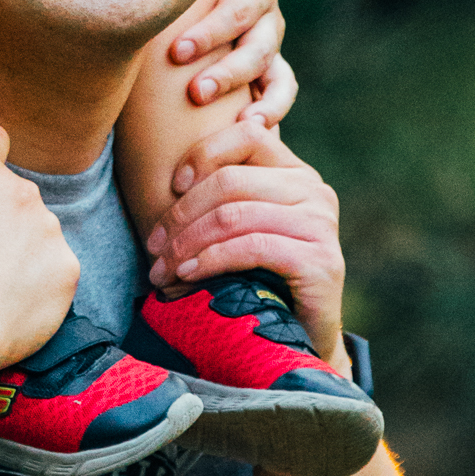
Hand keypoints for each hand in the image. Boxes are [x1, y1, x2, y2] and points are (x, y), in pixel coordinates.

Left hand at [145, 117, 347, 361]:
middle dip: (181, 215)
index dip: (204, 153)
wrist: (301, 341)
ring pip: (234, 215)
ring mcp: (321, 225)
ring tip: (162, 270)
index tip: (171, 185)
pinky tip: (187, 276)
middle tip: (152, 248)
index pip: (249, 134)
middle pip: (231, 180)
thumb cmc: (260, 280)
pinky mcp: (321, 261)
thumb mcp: (241, 229)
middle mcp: (315, 192)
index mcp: (296, 173)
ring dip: (187, 244)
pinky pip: (251, 247)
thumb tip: (169, 179)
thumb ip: (223, 197)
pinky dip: (210, 260)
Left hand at [161, 0, 297, 129]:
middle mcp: (261, 2)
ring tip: (242, 123)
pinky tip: (253, 128)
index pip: (239, 2)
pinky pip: (282, 86)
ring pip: (273, 65)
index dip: (212, 31)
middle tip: (196, 93)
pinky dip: (273, 107)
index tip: (176, 54)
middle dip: (229, 70)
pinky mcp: (268, 60)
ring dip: (260, 98)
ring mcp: (267, 33)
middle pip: (259, 38)